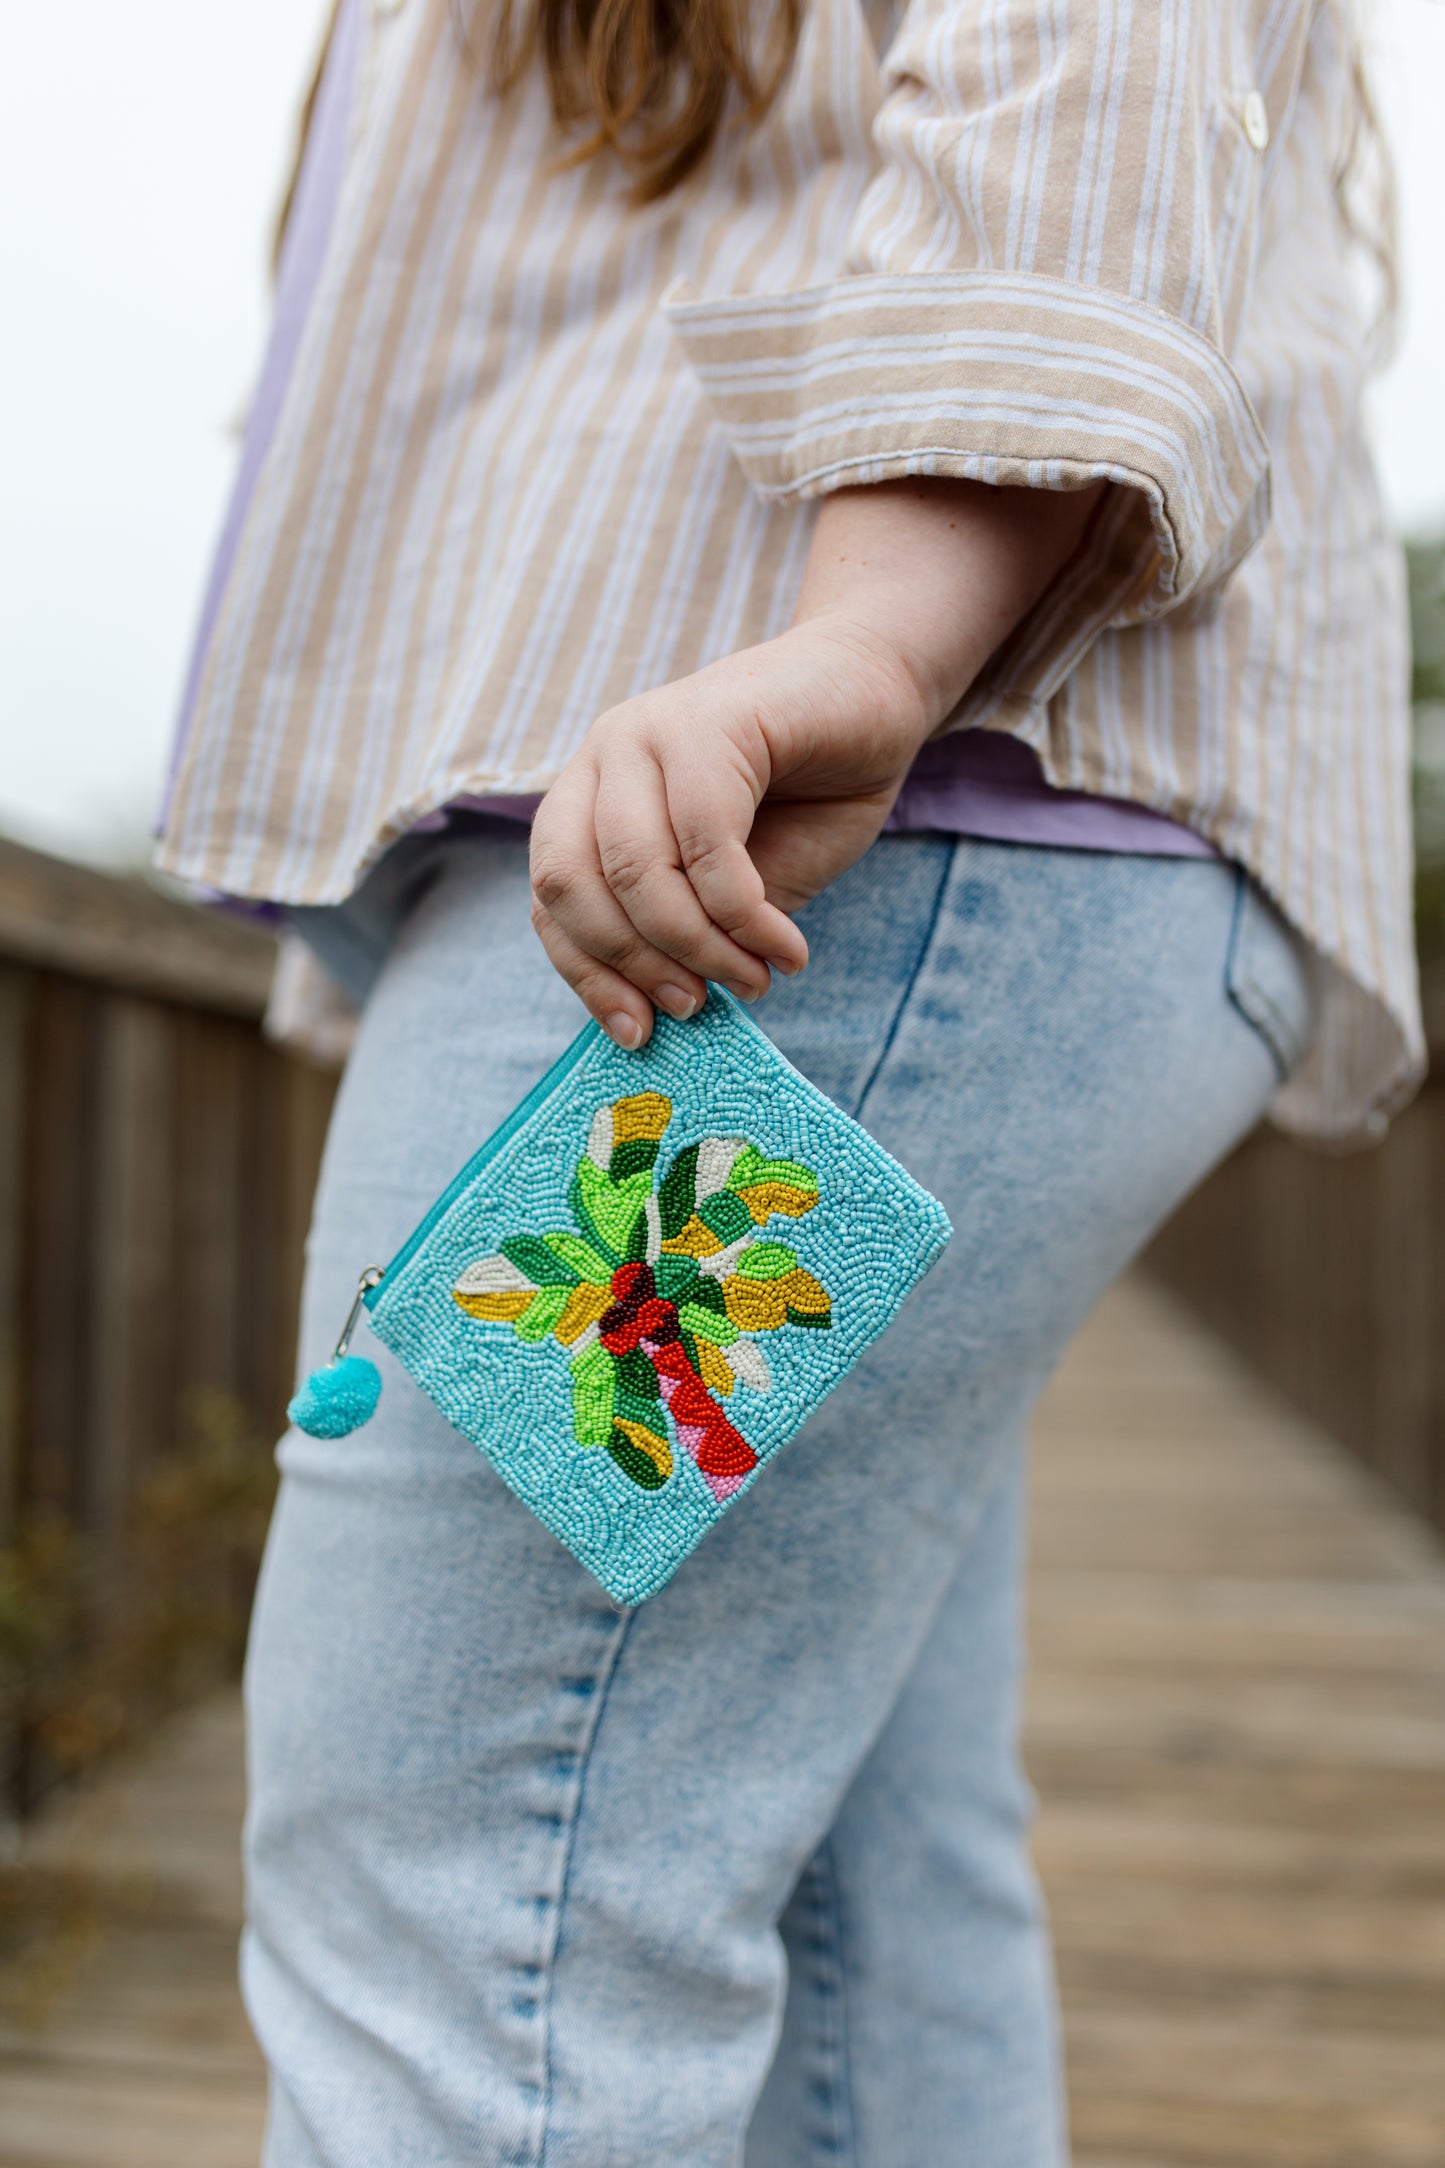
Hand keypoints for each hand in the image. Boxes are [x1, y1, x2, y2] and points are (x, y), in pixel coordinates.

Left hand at [529, 615, 934, 1043]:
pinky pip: (708, 847)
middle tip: (696, 1007)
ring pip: (637, 872)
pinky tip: (787, 948)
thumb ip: (689, 931)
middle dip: (637, 965)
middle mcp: (604, 756)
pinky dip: (747, 918)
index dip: (586, 974)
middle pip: (576, 885)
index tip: (637, 1033)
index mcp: (591, 794)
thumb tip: (657, 1015)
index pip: (552, 896)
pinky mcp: (707, 722)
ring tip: (754, 980)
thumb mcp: (734, 884)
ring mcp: (648, 731)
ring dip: (698, 948)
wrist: (876, 694)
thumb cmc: (806, 796)